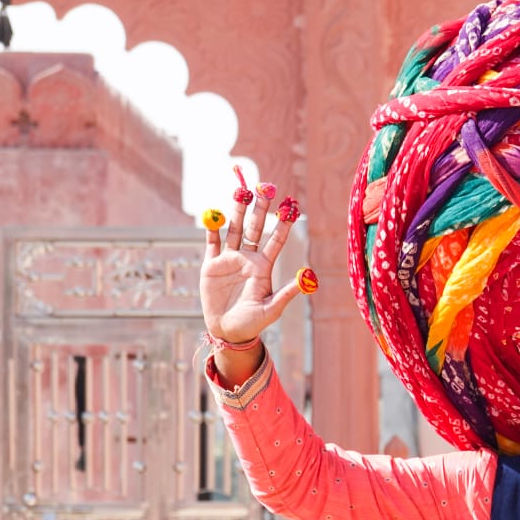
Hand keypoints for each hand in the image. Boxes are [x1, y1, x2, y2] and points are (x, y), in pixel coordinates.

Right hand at [200, 175, 304, 380]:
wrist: (228, 332)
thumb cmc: (253, 324)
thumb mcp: (272, 309)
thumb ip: (288, 293)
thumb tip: (309, 278)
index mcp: (263, 267)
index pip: (275, 240)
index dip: (282, 224)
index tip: (290, 207)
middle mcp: (247, 259)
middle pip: (255, 228)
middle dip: (260, 209)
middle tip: (265, 187)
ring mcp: (229, 260)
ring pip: (234, 230)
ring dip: (238, 211)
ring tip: (242, 191)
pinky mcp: (211, 265)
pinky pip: (211, 242)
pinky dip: (212, 228)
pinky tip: (214, 214)